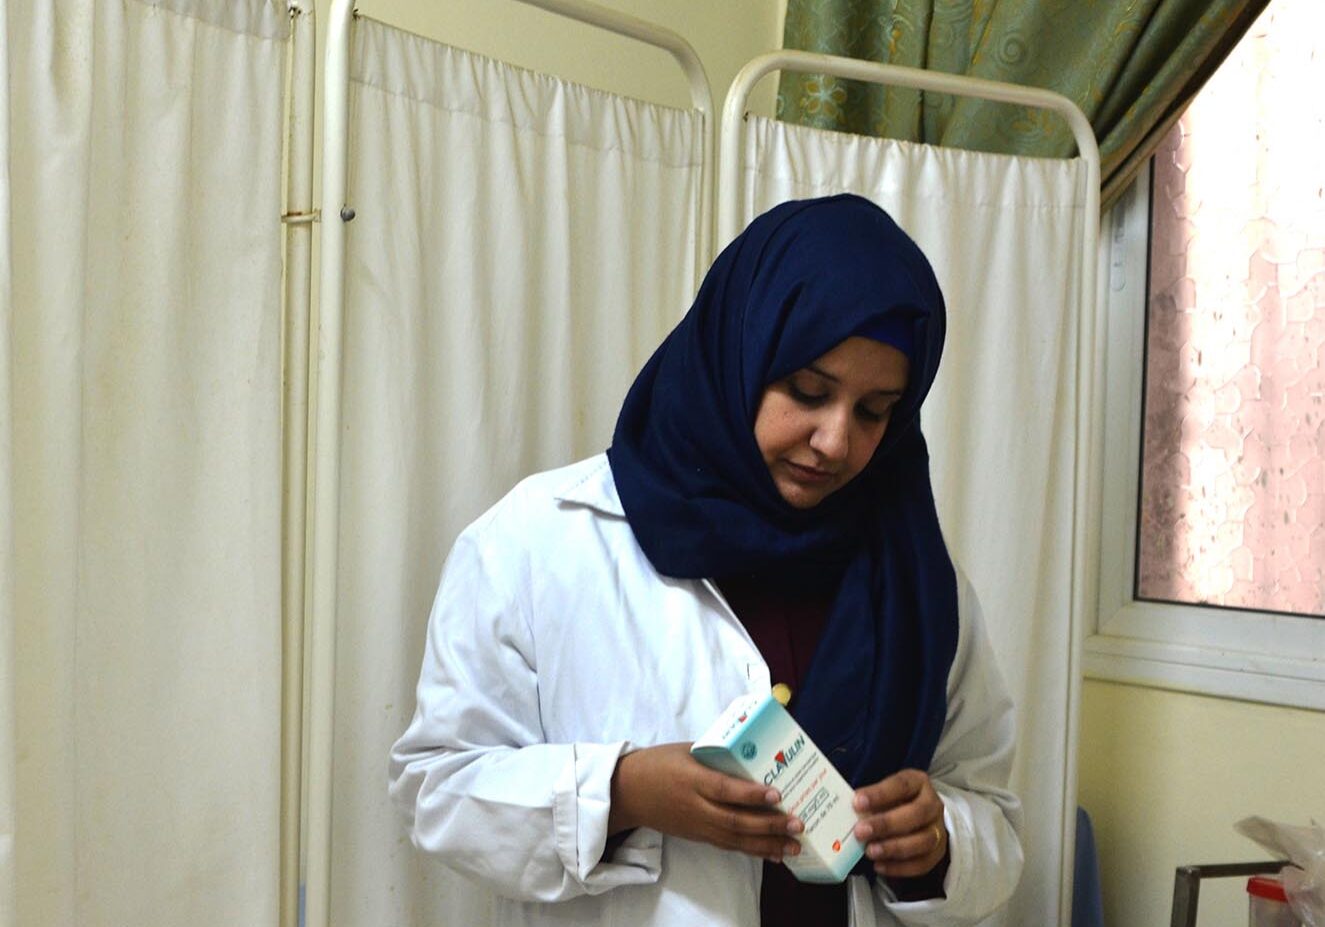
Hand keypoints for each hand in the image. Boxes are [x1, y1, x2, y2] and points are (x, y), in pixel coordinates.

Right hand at [608, 743, 803, 862]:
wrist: (628, 792)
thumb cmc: (658, 763)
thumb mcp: (685, 751)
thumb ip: (715, 755)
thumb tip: (751, 750)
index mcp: (691, 779)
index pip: (724, 789)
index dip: (750, 794)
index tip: (776, 793)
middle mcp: (695, 806)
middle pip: (734, 820)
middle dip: (768, 825)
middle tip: (797, 823)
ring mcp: (697, 825)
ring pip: (735, 839)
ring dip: (767, 844)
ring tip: (794, 847)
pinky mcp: (698, 836)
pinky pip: (728, 846)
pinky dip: (752, 850)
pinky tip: (773, 853)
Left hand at [851, 768, 946, 877]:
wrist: (920, 819)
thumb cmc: (895, 802)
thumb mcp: (885, 792)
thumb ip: (869, 800)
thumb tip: (846, 810)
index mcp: (918, 782)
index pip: (901, 785)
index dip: (880, 794)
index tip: (857, 802)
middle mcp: (933, 805)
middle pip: (916, 814)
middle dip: (886, 824)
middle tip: (860, 831)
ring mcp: (938, 830)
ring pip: (923, 841)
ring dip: (894, 848)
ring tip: (870, 851)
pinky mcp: (937, 853)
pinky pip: (922, 863)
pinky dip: (900, 867)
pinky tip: (880, 866)